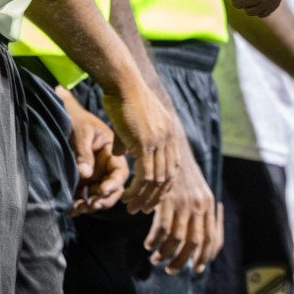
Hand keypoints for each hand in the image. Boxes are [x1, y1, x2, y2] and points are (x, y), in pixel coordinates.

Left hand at [59, 91, 130, 214]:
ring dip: (90, 206)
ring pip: (98, 197)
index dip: (114, 184)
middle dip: (104, 201)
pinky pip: (84, 198)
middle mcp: (106, 167)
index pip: (120, 172)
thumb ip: (84, 154)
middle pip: (113, 190)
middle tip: (91, 205)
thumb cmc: (76, 120)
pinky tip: (71, 210)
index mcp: (112, 152)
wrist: (63, 116)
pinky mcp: (82, 182)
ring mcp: (94, 176)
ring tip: (77, 208)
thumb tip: (85, 175)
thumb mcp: (81, 133)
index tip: (101, 191)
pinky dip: (78, 206)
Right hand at [101, 81, 180, 214]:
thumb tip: (121, 153)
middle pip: (168, 178)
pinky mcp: (147, 143)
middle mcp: (169, 138)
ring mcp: (160, 141)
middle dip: (155, 198)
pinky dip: (137, 190)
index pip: (173, 168)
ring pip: (157, 180)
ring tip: (131, 208)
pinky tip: (126, 196)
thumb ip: (129, 141)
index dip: (163, 187)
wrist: (123, 83)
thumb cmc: (122, 99)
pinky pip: (146, 175)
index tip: (151, 199)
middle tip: (141, 210)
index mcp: (169, 134)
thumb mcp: (130, 124)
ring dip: (144, 198)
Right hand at [143, 131, 222, 275]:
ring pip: (178, 239)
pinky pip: (161, 228)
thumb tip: (193, 227)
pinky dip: (154, 241)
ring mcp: (184, 202)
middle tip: (171, 270)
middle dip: (185, 261)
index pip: (213, 237)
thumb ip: (197, 206)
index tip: (196, 268)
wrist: (172, 138)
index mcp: (208, 202)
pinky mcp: (168, 198)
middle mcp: (200, 204)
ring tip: (156, 260)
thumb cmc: (181, 164)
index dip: (206, 256)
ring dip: (166, 254)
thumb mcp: (195, 186)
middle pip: (197, 243)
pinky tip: (148, 244)